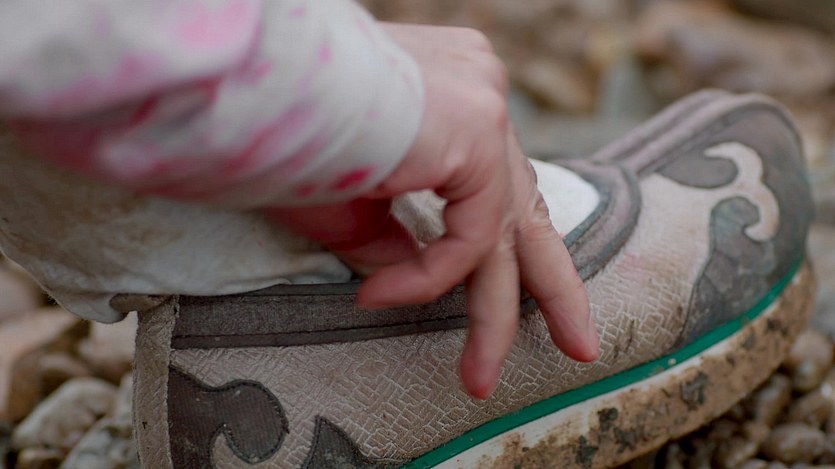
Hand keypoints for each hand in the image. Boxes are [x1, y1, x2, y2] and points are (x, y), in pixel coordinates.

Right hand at [270, 23, 598, 399]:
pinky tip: (379, 295)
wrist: (254, 79)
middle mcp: (477, 93)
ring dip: (492, 316)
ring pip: (503, 231)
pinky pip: (471, 233)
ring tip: (480, 379)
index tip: (502, 294)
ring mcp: (483, 105)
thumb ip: (391, 239)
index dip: (505, 245)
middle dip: (551, 286)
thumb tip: (414, 277)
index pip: (494, 183)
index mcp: (449, 100)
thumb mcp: (343, 203)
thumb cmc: (282, 134)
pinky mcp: (477, 125)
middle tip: (577, 344)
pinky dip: (429, 277)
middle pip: (524, 208)